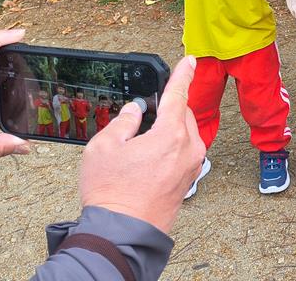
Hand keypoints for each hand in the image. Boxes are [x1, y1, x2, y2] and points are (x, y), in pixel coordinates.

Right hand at [80, 56, 205, 233]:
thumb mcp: (103, 147)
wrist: (122, 234)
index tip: (189, 61)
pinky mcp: (189, 180)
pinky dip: (172, 146)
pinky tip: (151, 158)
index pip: (179, 94)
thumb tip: (134, 112)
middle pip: (183, 114)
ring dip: (171, 128)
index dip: (182, 74)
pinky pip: (185, 151)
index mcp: (171, 134)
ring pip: (186, 133)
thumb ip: (122, 122)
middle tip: (146, 115)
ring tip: (144, 142)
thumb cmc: (112, 194)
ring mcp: (191, 166)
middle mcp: (188, 148)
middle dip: (168, 109)